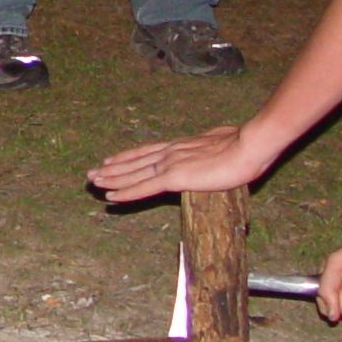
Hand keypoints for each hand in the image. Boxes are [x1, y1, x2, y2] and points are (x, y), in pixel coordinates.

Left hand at [89, 123, 273, 201]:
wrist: (248, 146)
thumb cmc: (242, 146)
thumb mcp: (220, 145)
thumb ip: (209, 151)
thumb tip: (212, 155)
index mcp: (180, 145)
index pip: (146, 151)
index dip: (127, 157)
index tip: (111, 160)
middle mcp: (170, 152)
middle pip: (134, 161)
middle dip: (112, 168)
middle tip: (92, 173)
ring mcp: (170, 164)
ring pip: (133, 174)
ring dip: (112, 179)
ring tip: (94, 182)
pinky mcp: (175, 178)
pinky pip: (144, 188)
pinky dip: (126, 192)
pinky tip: (111, 196)